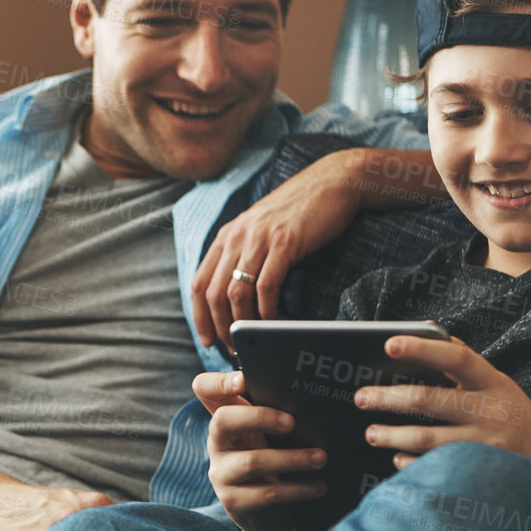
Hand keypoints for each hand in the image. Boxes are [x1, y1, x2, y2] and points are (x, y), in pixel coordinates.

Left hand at [191, 150, 362, 349]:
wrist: (331, 182)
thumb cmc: (299, 212)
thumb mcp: (260, 230)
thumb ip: (244, 255)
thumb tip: (236, 295)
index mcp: (226, 236)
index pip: (198, 283)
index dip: (200, 316)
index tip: (208, 340)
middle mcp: (236, 237)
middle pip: (213, 293)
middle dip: (220, 327)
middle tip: (233, 349)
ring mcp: (259, 239)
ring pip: (236, 292)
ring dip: (241, 324)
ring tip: (252, 342)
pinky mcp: (284, 243)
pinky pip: (266, 285)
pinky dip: (266, 310)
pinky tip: (273, 323)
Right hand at [195, 371, 326, 530]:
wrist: (269, 513)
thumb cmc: (274, 461)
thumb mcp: (271, 434)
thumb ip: (279, 412)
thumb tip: (315, 399)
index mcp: (226, 418)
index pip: (205, 389)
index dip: (219, 382)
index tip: (244, 380)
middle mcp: (217, 443)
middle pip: (223, 420)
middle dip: (259, 417)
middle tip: (292, 422)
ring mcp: (222, 473)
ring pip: (252, 461)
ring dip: (293, 458)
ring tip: (321, 458)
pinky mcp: (234, 502)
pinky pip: (267, 494)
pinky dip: (298, 489)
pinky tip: (319, 486)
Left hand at [354, 335, 530, 468]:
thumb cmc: (514, 415)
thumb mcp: (498, 384)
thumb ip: (466, 363)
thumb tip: (428, 333)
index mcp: (492, 382)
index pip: (455, 358)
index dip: (421, 349)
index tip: (388, 343)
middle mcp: (491, 411)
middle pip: (428, 401)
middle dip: (387, 398)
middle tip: (360, 398)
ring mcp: (486, 445)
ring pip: (426, 440)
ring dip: (391, 436)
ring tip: (371, 433)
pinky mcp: (479, 472)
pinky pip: (434, 468)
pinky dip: (411, 464)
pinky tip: (398, 459)